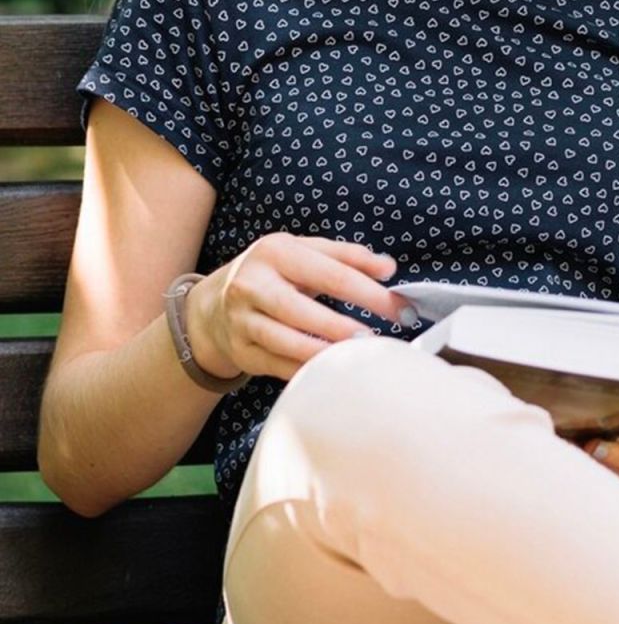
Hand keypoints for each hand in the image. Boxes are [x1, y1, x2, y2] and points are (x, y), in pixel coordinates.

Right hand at [187, 234, 411, 383]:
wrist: (214, 305)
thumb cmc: (274, 274)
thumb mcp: (306, 252)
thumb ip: (349, 257)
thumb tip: (388, 268)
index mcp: (275, 253)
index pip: (331, 274)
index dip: (369, 293)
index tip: (400, 308)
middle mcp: (252, 285)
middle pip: (300, 310)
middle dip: (341, 327)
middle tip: (373, 338)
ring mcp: (242, 321)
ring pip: (284, 342)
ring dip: (322, 352)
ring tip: (354, 355)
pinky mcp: (242, 352)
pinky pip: (277, 366)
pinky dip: (305, 370)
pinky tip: (330, 371)